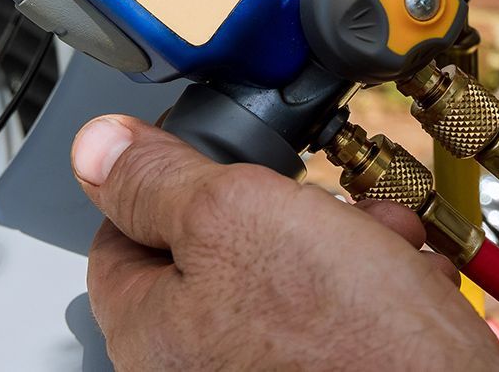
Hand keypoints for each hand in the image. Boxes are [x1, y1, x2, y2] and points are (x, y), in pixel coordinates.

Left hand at [72, 115, 498, 371]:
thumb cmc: (350, 342)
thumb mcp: (234, 214)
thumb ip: (156, 178)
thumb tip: (95, 149)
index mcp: (150, 337)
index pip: (121, 235)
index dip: (169, 182)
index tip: (212, 158)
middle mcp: (200, 369)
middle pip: (216, 249)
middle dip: (282, 208)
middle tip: (315, 203)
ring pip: (289, 274)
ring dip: (342, 241)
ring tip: (377, 243)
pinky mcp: (332, 371)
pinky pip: (338, 314)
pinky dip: (374, 287)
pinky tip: (403, 282)